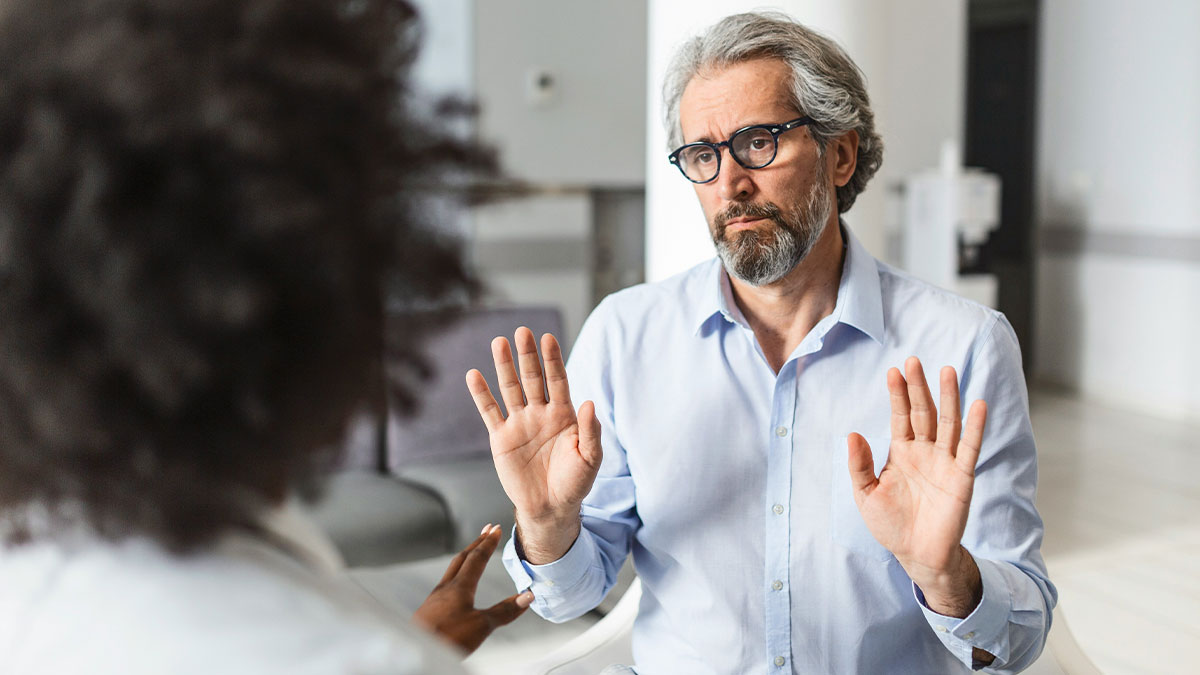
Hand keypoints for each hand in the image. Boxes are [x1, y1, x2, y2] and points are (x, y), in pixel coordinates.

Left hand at [412, 524, 533, 654]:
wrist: (415, 652)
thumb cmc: (446, 638)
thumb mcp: (482, 625)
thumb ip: (504, 611)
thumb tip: (526, 597)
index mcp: (460, 587)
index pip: (477, 558)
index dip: (489, 543)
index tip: (496, 529)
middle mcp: (445, 588)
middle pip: (462, 558)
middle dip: (476, 543)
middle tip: (486, 531)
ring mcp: (435, 599)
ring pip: (451, 570)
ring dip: (464, 557)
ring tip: (471, 553)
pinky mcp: (429, 611)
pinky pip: (445, 584)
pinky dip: (455, 575)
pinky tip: (454, 586)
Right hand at [465, 327, 601, 562]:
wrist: (551, 508)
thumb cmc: (575, 483)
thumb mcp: (590, 458)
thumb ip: (590, 431)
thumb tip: (590, 402)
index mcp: (563, 414)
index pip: (557, 380)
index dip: (553, 360)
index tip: (548, 338)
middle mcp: (540, 413)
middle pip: (532, 378)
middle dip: (527, 356)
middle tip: (522, 331)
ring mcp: (519, 424)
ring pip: (510, 389)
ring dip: (504, 366)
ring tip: (498, 342)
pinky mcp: (501, 439)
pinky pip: (490, 412)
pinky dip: (481, 395)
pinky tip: (474, 375)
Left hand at [847, 357, 987, 616]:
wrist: (917, 555)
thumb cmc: (890, 524)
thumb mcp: (865, 494)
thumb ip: (859, 464)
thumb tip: (852, 434)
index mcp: (901, 452)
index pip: (900, 416)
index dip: (898, 394)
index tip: (894, 371)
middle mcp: (924, 452)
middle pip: (923, 412)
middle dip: (919, 387)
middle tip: (915, 361)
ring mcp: (945, 462)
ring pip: (948, 423)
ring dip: (949, 397)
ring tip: (948, 371)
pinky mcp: (962, 477)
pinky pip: (969, 448)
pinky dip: (975, 427)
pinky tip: (978, 404)